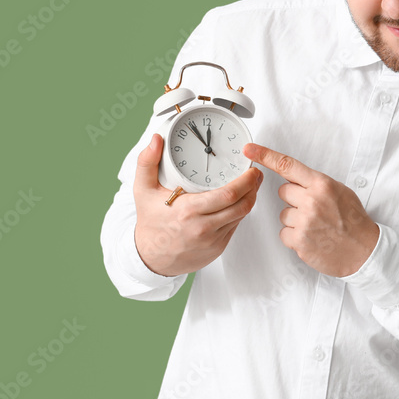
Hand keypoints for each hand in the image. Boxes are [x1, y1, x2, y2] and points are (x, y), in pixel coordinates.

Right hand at [133, 134, 261, 276]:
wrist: (151, 258)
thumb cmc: (150, 223)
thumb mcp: (143, 191)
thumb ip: (147, 162)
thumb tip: (155, 141)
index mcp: (188, 211)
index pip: (228, 195)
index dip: (246, 181)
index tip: (250, 169)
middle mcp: (203, 228)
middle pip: (242, 206)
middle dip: (253, 187)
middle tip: (255, 174)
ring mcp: (213, 240)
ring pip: (241, 216)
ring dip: (250, 199)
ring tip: (250, 185)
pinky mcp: (218, 248)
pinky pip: (235, 226)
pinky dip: (239, 212)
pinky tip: (237, 202)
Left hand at [243, 143, 378, 277]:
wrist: (364, 251)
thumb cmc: (353, 221)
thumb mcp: (340, 192)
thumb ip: (316, 184)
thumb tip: (297, 181)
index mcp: (322, 184)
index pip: (288, 165)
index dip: (265, 155)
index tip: (250, 149)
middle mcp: (311, 200)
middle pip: (283, 192)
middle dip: (294, 200)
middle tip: (314, 210)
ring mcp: (304, 221)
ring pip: (283, 214)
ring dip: (295, 221)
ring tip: (317, 227)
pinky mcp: (299, 240)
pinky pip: (284, 233)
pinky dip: (295, 237)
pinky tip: (312, 239)